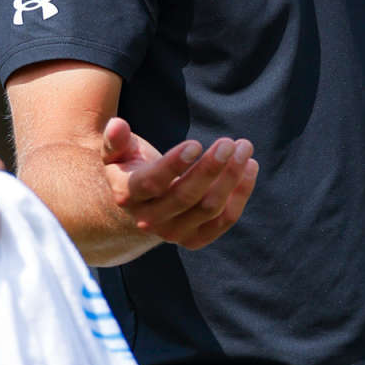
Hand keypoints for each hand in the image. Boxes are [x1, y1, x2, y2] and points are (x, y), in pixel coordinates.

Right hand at [100, 117, 256, 246]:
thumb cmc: (132, 168)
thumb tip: (117, 126)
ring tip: (244, 148)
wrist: (141, 204)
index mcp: (128, 195)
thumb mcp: (118, 152)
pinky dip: (240, 195)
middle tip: (230, 142)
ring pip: (208, 209)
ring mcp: (173, 233)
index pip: (151, 184)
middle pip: (185, 198)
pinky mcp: (195, 239)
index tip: (196, 144)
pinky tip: (249, 168)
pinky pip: (223, 221)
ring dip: (231, 178)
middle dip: (211, 169)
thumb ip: (115, 140)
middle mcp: (149, 220)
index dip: (173, 165)